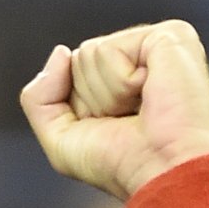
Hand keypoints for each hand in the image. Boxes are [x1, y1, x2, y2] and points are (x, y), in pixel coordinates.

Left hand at [20, 21, 208, 200]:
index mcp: (123, 76)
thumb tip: (60, 52)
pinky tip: (150, 94)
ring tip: (142, 109)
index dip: (79, 107)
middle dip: (92, 99)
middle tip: (129, 119)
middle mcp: (142, 56)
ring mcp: (158, 43)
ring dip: (108, 94)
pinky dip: (120, 82)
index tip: (113, 126)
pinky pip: (109, 49)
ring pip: (89, 53)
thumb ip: (39, 98)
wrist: (161, 172)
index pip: (71, 71)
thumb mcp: (60, 139)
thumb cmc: (119, 164)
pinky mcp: (170, 35)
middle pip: (79, 59)